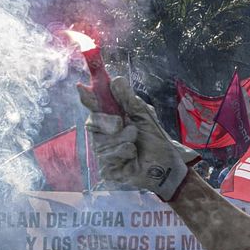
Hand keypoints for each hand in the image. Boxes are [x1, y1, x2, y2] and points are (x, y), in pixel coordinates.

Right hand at [78, 76, 199, 200]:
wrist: (168, 163)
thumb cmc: (155, 140)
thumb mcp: (144, 115)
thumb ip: (129, 100)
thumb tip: (115, 80)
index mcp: (111, 118)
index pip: (93, 105)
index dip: (86, 97)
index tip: (81, 87)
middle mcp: (103, 135)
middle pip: (92, 122)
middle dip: (108, 122)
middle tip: (122, 123)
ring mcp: (103, 153)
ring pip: (101, 141)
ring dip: (123, 139)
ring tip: (136, 142)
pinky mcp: (108, 169)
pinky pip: (108, 158)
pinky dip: (124, 153)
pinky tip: (133, 156)